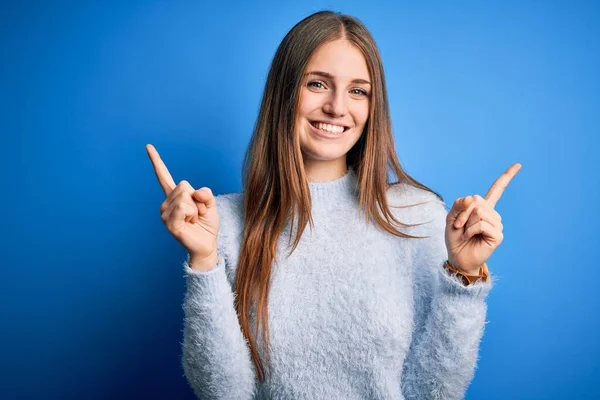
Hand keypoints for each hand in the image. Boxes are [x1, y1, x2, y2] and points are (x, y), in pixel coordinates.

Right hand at [146, 144, 219, 265]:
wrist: (207, 244)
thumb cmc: (207, 224)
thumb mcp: (210, 204)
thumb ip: (205, 193)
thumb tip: (196, 192)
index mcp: (175, 197)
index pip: (164, 177)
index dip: (156, 161)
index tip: (148, 146)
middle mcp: (167, 204)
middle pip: (184, 185)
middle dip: (197, 198)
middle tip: (197, 214)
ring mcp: (166, 214)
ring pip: (185, 197)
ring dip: (196, 208)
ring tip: (194, 220)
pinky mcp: (170, 224)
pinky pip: (183, 208)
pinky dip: (193, 214)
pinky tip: (190, 224)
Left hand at [445, 163, 521, 273]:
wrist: (457, 257)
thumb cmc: (455, 238)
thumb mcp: (451, 217)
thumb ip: (459, 204)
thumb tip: (473, 198)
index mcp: (483, 208)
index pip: (497, 190)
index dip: (507, 177)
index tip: (518, 165)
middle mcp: (492, 214)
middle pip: (477, 200)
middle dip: (463, 212)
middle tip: (458, 226)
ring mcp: (497, 224)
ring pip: (479, 211)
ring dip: (466, 222)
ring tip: (464, 232)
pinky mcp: (498, 235)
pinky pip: (480, 224)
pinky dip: (470, 230)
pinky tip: (470, 237)